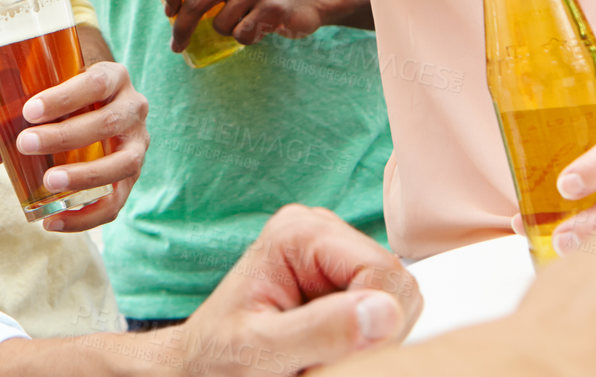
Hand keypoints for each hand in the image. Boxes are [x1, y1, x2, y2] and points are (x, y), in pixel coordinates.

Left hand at [0, 60, 147, 231]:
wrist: (105, 107)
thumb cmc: (72, 101)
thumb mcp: (54, 98)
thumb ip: (20, 121)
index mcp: (114, 78)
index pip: (96, 83)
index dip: (65, 97)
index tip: (29, 110)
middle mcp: (134, 108)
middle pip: (108, 122)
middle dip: (66, 136)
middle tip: (26, 144)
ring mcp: (139, 144)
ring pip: (122, 164)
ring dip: (84, 176)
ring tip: (48, 183)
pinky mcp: (133, 177)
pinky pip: (116, 202)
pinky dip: (86, 216)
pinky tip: (54, 222)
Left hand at [159, 204, 420, 375]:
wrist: (199, 368)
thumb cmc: (216, 359)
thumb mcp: (259, 350)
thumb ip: (320, 331)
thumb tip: (384, 311)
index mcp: (299, 233)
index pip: (380, 270)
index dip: (376, 322)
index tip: (336, 359)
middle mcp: (322, 232)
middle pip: (395, 282)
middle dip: (372, 331)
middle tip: (322, 361)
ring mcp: (334, 255)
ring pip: (396, 299)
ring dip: (369, 339)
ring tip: (320, 356)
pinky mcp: (342, 280)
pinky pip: (384, 310)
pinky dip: (366, 340)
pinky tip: (329, 350)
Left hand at [164, 0, 369, 48]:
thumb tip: (176, 7)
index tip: (170, 12)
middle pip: (195, 3)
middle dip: (181, 29)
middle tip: (177, 46)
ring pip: (220, 24)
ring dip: (230, 31)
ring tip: (250, 22)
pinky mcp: (273, 7)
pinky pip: (243, 35)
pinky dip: (249, 38)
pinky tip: (264, 27)